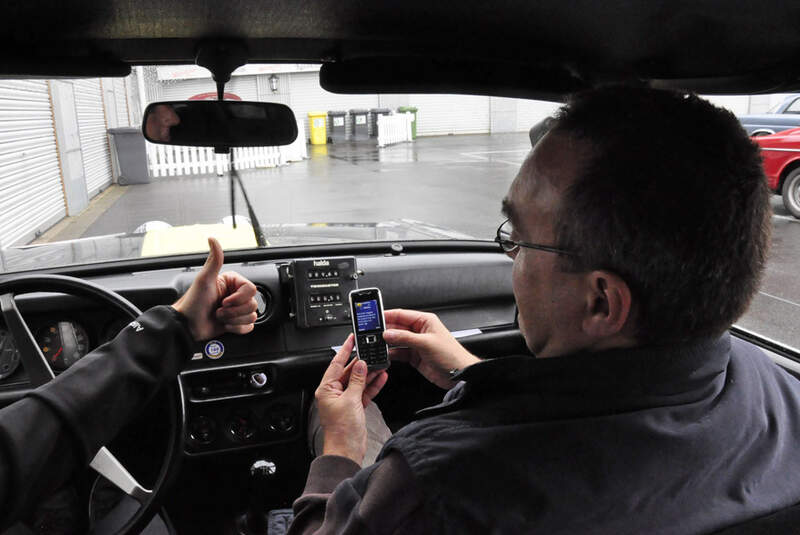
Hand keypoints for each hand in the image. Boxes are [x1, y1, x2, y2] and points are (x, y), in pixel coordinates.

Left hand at [172, 237, 257, 339]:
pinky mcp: (236, 322)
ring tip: (220, 317)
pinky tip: (224, 324)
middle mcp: (235, 295)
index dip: (239, 298)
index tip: (225, 300)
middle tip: (219, 309)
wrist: (187, 326)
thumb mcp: (204, 279)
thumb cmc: (193, 303)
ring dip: (234, 320)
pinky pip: (249, 326)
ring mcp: (236, 309)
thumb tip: (212, 239)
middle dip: (234, 311)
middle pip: (253, 304)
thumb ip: (214, 260)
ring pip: (252, 315)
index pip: (251, 289)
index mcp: (232, 283)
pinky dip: (236, 328)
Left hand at [315, 334, 388, 464]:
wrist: (347, 450)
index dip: (344, 350)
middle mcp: (334, 393)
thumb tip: (360, 365)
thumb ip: (357, 380)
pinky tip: (381, 378)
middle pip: (348, 372)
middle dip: (361, 363)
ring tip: (380, 364)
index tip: (351, 339)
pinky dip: (372, 385)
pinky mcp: (355, 406)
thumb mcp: (351, 400)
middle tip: (371, 353)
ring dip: (369, 373)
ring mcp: (345, 400)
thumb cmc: (341, 430)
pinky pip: (364, 391)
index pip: (336, 364)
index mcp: (326, 389)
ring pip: (358, 381)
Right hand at [383, 309, 479, 388]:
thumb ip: (405, 338)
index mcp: (425, 321)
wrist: (459, 375)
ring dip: (387, 343)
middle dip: (385, 330)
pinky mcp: (415, 357)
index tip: (374, 318)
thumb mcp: (426, 343)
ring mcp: (416, 344)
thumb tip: (389, 333)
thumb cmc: (452, 355)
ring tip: (376, 345)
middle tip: (371, 334)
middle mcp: (420, 331)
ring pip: (396, 341)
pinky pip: (399, 353)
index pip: (401, 314)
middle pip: (397, 327)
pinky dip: (391, 354)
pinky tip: (385, 355)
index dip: (387, 315)